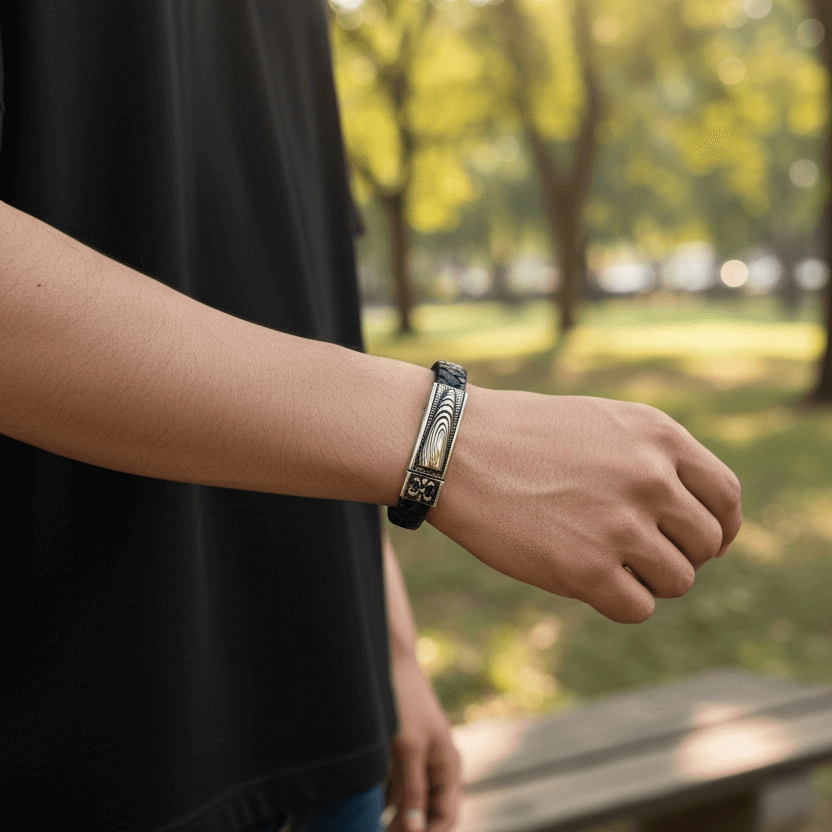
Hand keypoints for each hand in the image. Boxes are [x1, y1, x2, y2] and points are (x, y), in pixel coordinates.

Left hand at [385, 653, 461, 831]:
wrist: (391, 662)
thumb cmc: (404, 702)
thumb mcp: (408, 750)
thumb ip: (413, 791)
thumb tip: (417, 831)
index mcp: (449, 765)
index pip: (446, 818)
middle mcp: (439, 765)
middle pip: (430, 812)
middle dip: (411, 829)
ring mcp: (422, 758)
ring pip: (413, 801)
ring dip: (397, 817)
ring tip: (374, 828)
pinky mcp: (404, 751)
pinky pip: (400, 786)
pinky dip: (388, 800)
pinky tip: (371, 810)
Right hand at [429, 387, 742, 623]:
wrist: (453, 449)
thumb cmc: (521, 437)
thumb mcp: (601, 424)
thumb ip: (654, 459)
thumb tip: (694, 516)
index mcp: (658, 436)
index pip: (725, 496)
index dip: (721, 528)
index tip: (703, 543)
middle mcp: (650, 478)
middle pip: (706, 544)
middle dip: (679, 555)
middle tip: (637, 553)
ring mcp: (620, 525)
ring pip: (678, 581)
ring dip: (647, 580)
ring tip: (603, 561)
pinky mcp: (587, 570)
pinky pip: (638, 608)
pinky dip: (618, 601)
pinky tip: (584, 577)